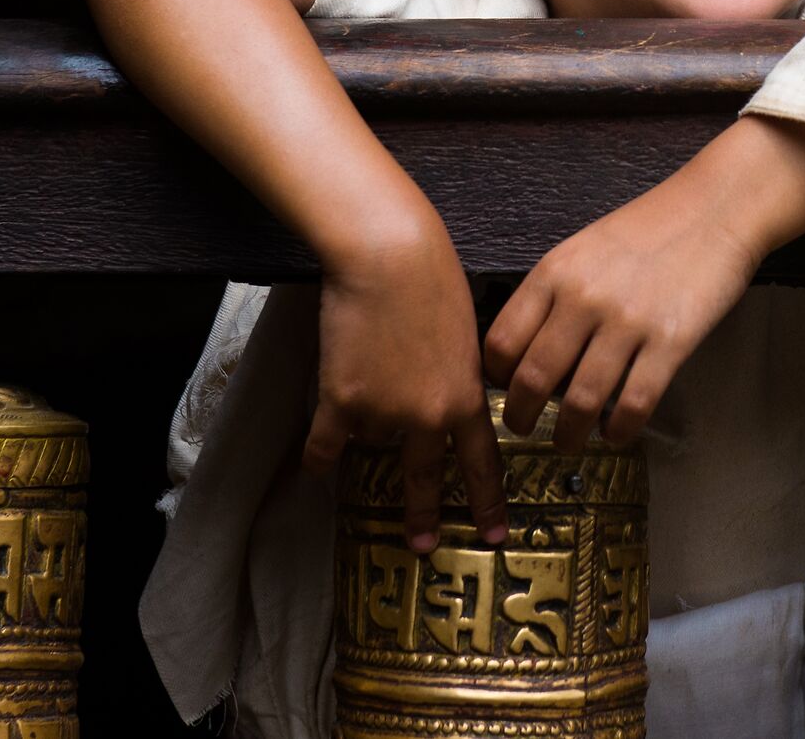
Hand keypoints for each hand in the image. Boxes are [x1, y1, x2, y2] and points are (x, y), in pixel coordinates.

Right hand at [305, 208, 508, 554]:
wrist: (390, 258)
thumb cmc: (435, 282)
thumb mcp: (468, 335)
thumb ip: (461, 376)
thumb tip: (451, 398)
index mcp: (467, 398)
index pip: (481, 463)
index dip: (486, 502)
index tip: (492, 536)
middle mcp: (429, 416)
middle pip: (426, 476)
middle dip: (423, 515)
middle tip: (421, 546)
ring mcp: (385, 412)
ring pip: (372, 437)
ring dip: (368, 418)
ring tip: (366, 372)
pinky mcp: (343, 400)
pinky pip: (327, 443)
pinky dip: (318, 456)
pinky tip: (313, 470)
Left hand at [484, 115, 804, 451]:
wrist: (714, 209)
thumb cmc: (648, 228)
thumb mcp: (583, 248)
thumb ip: (552, 292)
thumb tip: (525, 348)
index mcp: (555, 272)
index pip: (503, 340)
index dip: (495, 377)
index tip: (503, 390)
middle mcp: (583, 299)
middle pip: (533, 379)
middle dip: (521, 416)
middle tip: (524, 428)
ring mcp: (627, 322)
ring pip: (580, 401)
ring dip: (568, 434)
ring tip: (568, 443)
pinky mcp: (670, 343)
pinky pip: (634, 404)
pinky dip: (619, 430)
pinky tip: (616, 434)